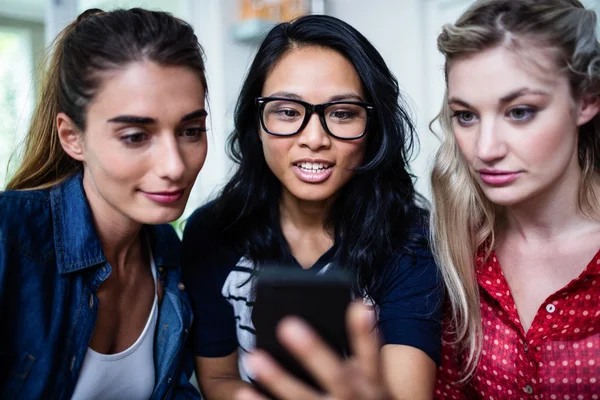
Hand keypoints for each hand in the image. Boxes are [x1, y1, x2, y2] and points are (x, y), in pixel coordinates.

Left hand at [235, 302, 391, 399]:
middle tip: (288, 325)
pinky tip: (244, 392)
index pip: (371, 355)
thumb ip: (357, 358)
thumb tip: (337, 316)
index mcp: (374, 384)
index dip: (365, 333)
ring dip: (278, 379)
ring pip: (304, 399)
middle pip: (337, 377)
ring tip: (254, 357)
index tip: (360, 305)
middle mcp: (355, 399)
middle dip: (313, 352)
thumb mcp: (371, 383)